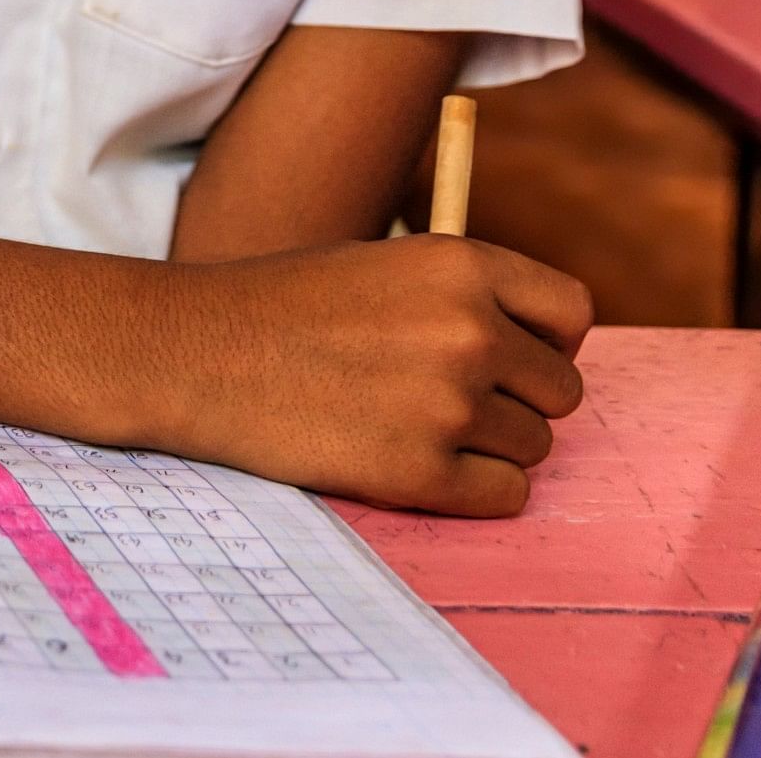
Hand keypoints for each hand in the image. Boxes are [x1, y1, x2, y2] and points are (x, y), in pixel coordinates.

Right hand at [163, 235, 591, 516]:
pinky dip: (470, 491)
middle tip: (445, 402)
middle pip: (559, 392)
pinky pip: (503, 496)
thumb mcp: (378, 264)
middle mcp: (467, 330)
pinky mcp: (418, 471)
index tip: (510, 358)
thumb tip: (535, 350)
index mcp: (460, 265)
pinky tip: (413, 466)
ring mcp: (446, 404)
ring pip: (532, 447)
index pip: (571, 315)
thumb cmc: (278, 307)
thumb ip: (460, 295)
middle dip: (515, 401)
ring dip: (485, 447)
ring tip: (409, 427)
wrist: (189, 353)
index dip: (546, 342)